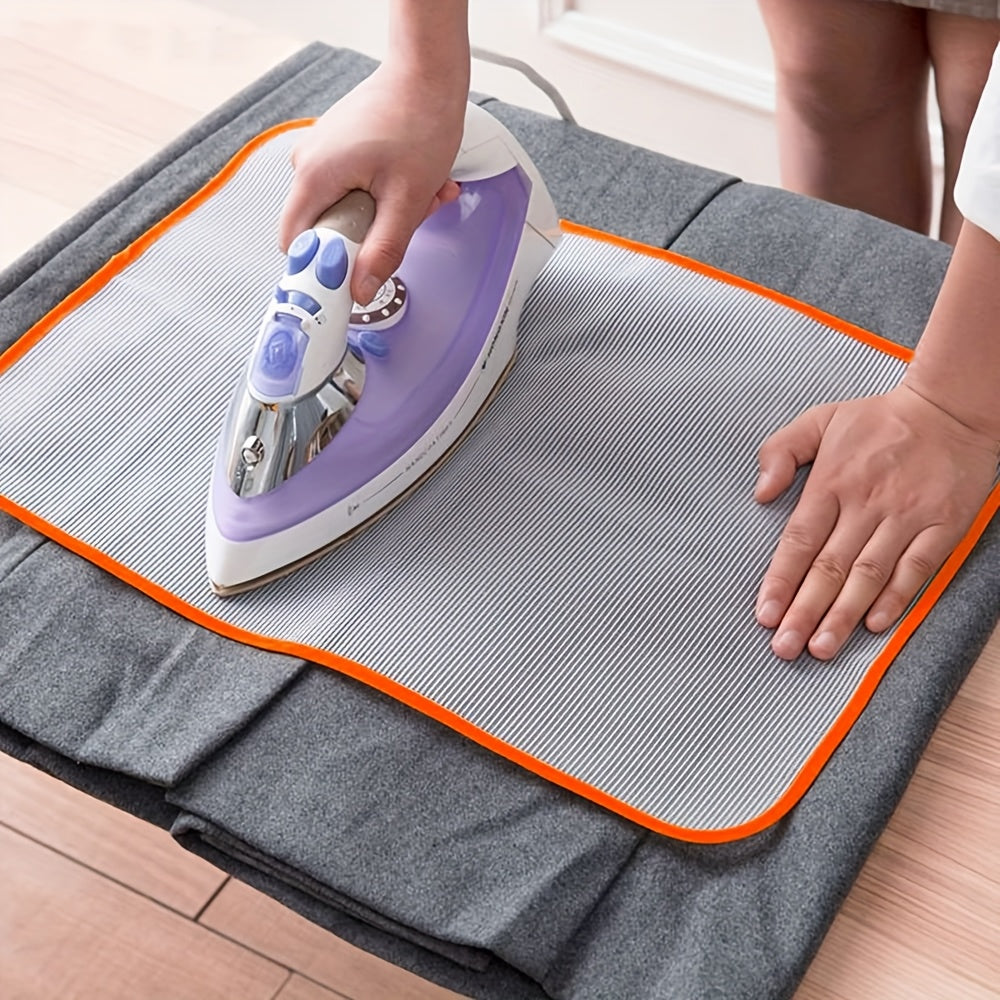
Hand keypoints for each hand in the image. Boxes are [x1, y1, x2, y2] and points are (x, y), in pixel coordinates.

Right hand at [278, 63, 466, 304]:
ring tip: (416, 194)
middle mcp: (309, 163)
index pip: (297, 245)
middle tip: (404, 219)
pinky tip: (410, 182)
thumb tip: (362, 289)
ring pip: (348, 212)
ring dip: (386, 215)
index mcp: (314, 176)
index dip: (323, 268)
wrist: (429, 72)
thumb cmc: (419, 118)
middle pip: (327, 231)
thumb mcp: (407, 200)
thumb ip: (383, 250)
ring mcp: (323, 155)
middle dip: (371, 236)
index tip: (350, 279)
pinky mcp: (339, 151)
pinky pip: (356, 190)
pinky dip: (386, 195)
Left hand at [754, 384, 998, 659]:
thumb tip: (761, 492)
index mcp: (832, 483)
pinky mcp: (943, 525)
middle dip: (805, 611)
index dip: (780, 581)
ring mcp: (906, 517)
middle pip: (829, 567)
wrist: (952, 408)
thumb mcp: (821, 420)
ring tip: (822, 647)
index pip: (799, 541)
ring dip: (843, 615)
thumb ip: (782, 450)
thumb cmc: (879, 420)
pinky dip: (896, 598)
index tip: (765, 614)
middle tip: (786, 647)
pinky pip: (917, 568)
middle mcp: (866, 504)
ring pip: (869, 575)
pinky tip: (875, 625)